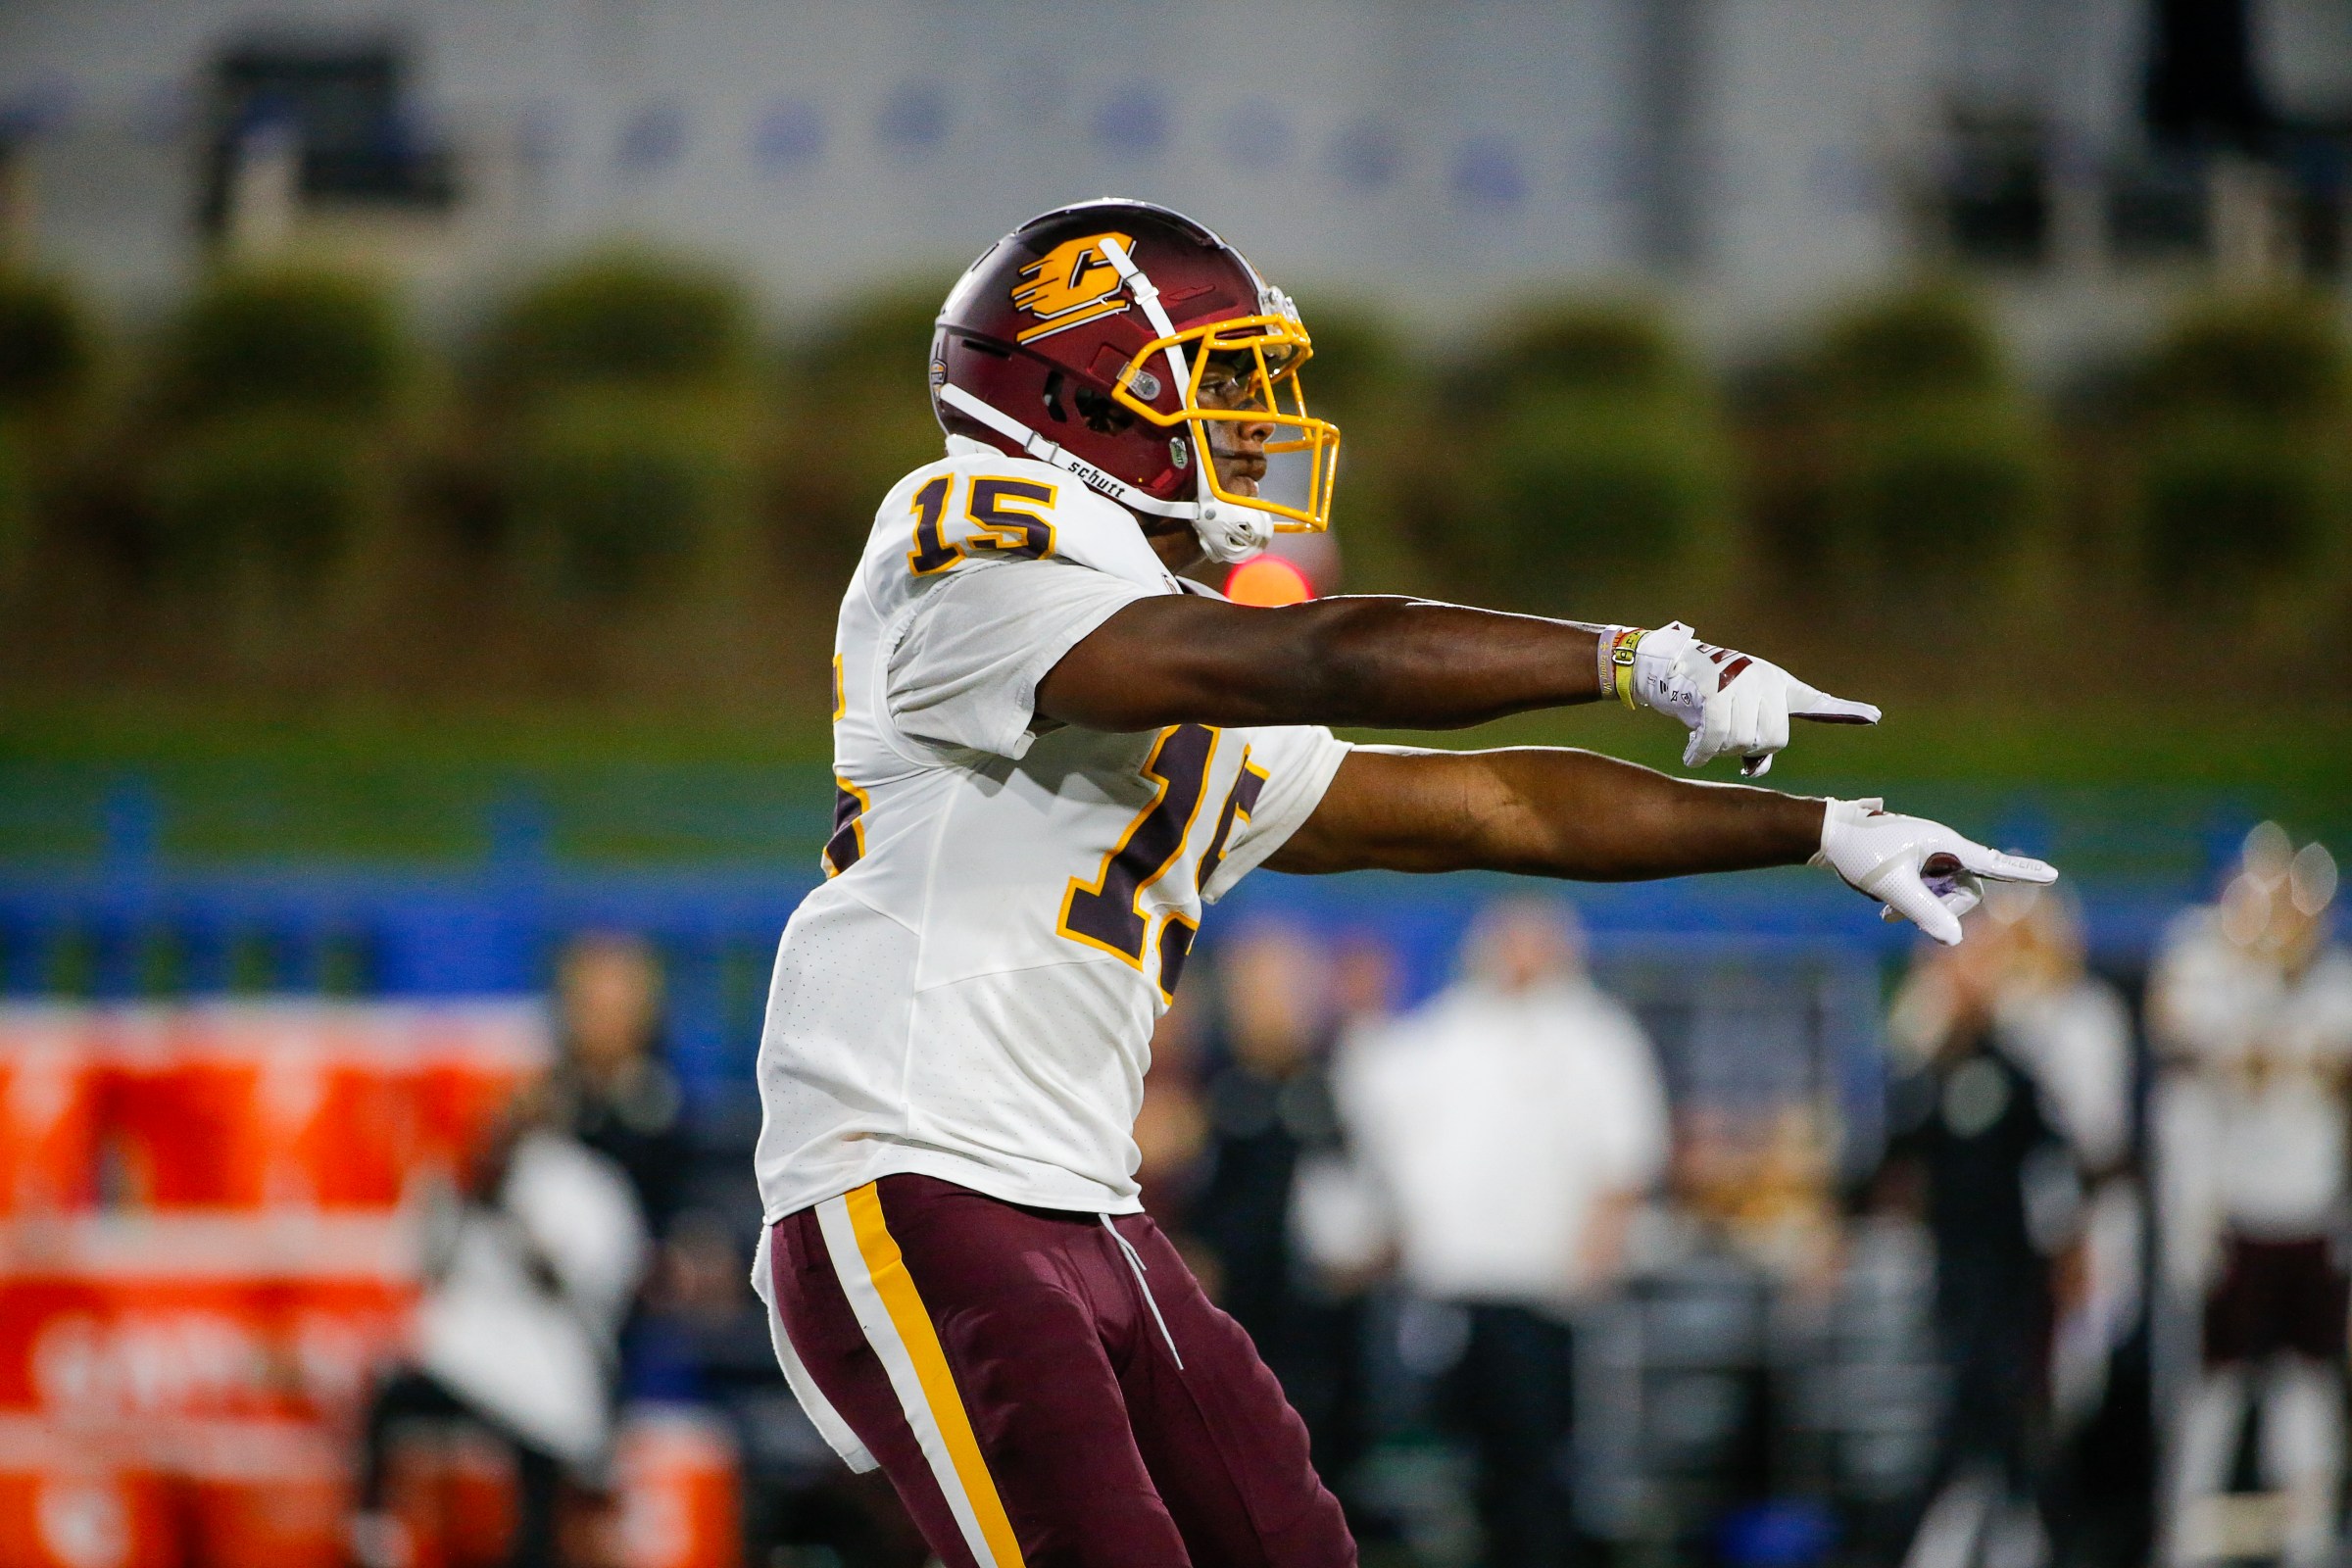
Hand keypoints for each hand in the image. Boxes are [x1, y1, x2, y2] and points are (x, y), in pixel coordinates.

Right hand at [1621, 623, 1879, 776]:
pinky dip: (1701, 752)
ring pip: (1742, 741)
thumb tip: (1757, 770)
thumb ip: (1754, 740)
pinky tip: (1692, 755)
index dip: (1843, 711)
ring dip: (1718, 750)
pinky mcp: (1715, 690)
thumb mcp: (1733, 714)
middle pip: (1772, 740)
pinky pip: (1716, 737)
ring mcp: (1740, 682)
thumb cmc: (1700, 695)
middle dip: (1746, 749)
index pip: (1814, 702)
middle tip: (1723, 740)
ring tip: (1703, 737)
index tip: (1874, 717)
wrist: (1661, 667)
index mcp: (1776, 685)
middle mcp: (1764, 679)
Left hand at [1812, 797, 2057, 944]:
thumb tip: (1954, 939)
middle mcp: (1943, 848)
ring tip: (1888, 915)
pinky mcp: (1916, 862)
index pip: (1991, 862)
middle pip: (1967, 889)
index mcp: (1944, 844)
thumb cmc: (1860, 854)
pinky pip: (1929, 890)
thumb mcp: (1891, 886)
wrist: (1829, 835)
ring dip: (1926, 908)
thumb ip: (1923, 911)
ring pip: (1947, 893)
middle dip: (1944, 909)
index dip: (2022, 872)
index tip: (2052, 874)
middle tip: (1903, 917)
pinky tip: (1887, 913)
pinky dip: (1915, 904)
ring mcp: (1930, 855)